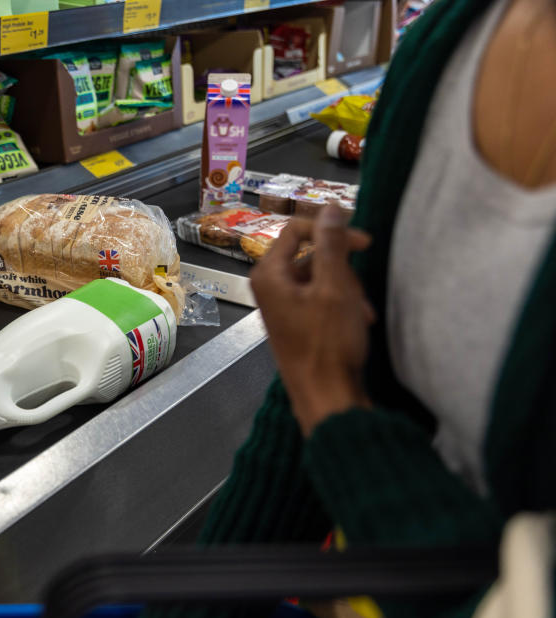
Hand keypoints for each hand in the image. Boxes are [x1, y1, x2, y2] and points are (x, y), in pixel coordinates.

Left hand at [250, 204, 373, 435]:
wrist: (326, 395)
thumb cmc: (328, 343)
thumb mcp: (335, 287)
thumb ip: (331, 244)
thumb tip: (330, 208)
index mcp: (268, 273)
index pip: (297, 229)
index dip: (331, 229)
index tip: (363, 241)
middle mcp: (269, 286)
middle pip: (311, 254)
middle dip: (343, 268)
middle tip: (361, 288)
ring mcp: (281, 304)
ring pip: (321, 276)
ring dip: (347, 288)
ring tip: (362, 311)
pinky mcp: (296, 319)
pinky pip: (320, 297)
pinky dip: (342, 303)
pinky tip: (360, 320)